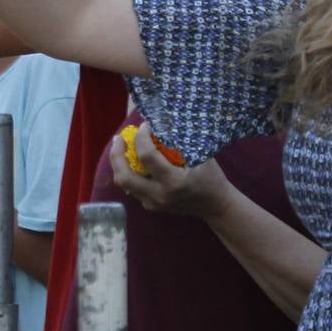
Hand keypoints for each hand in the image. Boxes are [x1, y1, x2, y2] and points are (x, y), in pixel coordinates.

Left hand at [109, 122, 234, 217]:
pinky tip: (133, 161)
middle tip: (119, 138)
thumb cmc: (211, 177)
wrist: (215, 206)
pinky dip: (129, 172)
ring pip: (124, 184)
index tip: (145, 126)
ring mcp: (153, 203)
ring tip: (121, 147)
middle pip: (124, 176)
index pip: (147, 157)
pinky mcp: (151, 206)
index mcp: (174, 181)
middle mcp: (159, 195)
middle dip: (116, 155)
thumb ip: (180, 143)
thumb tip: (160, 124)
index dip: (142, 138)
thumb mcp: (201, 156)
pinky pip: (132, 188)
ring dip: (119, 164)